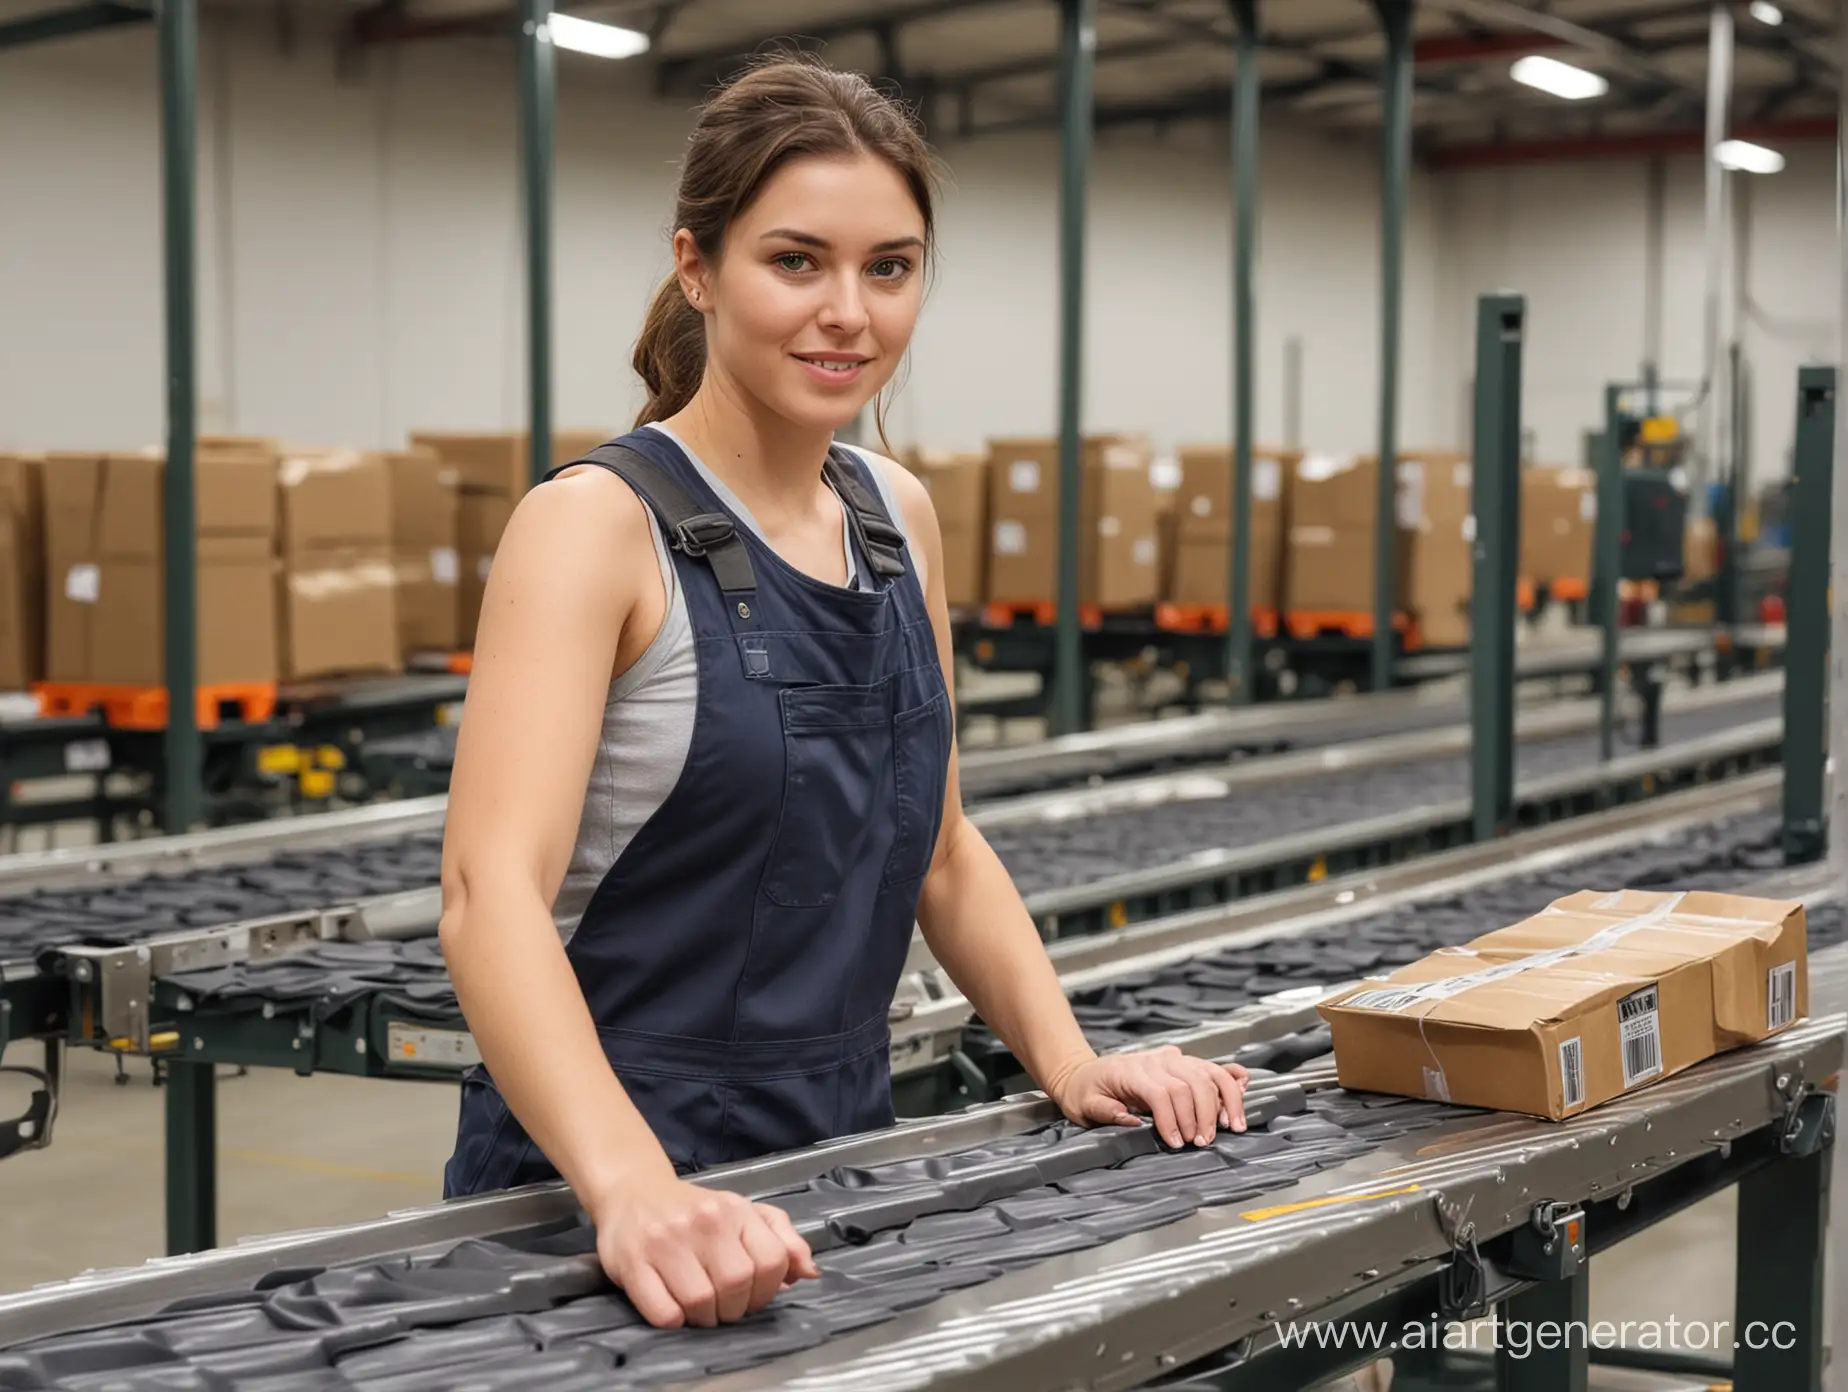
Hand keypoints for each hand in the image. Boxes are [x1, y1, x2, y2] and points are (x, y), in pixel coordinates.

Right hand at [591, 1172, 819, 1328]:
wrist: (635, 1192)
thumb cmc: (696, 1211)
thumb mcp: (745, 1212)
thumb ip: (783, 1239)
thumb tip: (809, 1272)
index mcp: (736, 1210)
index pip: (772, 1261)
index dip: (767, 1290)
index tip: (752, 1294)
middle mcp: (703, 1221)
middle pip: (737, 1284)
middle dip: (735, 1308)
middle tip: (724, 1305)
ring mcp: (665, 1240)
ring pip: (701, 1302)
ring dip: (704, 1317)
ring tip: (699, 1307)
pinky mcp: (632, 1262)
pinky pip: (663, 1312)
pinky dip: (674, 1320)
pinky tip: (675, 1307)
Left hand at [1046, 1046, 1249, 1147]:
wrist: (1084, 1073)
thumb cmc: (1085, 1093)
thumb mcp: (1083, 1105)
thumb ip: (1104, 1111)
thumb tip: (1130, 1120)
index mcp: (1132, 1071)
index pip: (1162, 1092)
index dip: (1173, 1119)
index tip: (1176, 1144)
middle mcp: (1157, 1060)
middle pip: (1191, 1083)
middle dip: (1202, 1115)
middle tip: (1203, 1142)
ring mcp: (1172, 1058)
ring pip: (1207, 1073)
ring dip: (1224, 1100)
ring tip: (1231, 1126)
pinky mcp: (1182, 1062)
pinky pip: (1212, 1065)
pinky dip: (1230, 1076)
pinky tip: (1244, 1088)